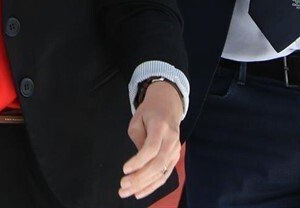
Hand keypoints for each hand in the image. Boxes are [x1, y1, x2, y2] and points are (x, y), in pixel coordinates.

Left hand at [119, 81, 182, 199]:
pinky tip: (139, 192)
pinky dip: (152, 186)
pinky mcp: (175, 158)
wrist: (168, 106)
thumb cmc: (149, 112)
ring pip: (162, 173)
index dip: (138, 161)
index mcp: (161, 127)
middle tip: (123, 185)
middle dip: (140, 178)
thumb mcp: (137, 119)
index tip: (124, 169)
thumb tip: (138, 163)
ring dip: (144, 186)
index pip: (151, 149)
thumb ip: (138, 140)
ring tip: (127, 192)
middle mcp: (171, 140)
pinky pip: (164, 175)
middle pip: (158, 164)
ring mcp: (176, 150)